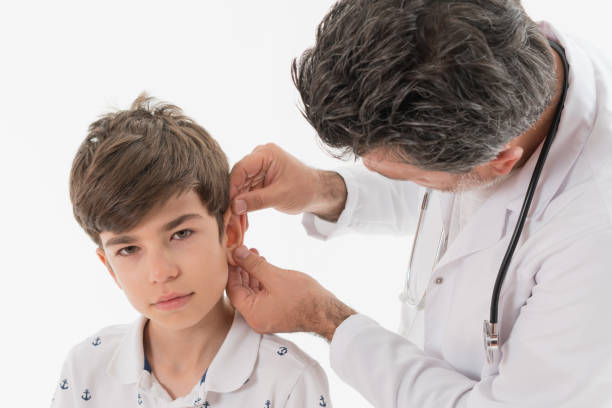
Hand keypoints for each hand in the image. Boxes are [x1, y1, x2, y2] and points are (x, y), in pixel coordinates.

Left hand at [226, 246, 355, 340]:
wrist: (327, 313)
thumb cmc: (304, 298)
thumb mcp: (275, 276)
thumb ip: (253, 264)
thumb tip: (237, 253)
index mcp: (252, 314)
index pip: (232, 290)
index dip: (231, 270)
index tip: (232, 254)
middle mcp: (256, 318)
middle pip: (241, 290)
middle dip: (242, 269)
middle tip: (242, 251)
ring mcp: (266, 315)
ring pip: (252, 291)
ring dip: (252, 272)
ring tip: (254, 253)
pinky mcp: (275, 311)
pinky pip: (262, 295)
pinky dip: (261, 280)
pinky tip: (264, 264)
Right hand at [229, 143, 346, 220]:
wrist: (317, 192)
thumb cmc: (304, 189)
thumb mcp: (280, 196)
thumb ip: (256, 200)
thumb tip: (234, 206)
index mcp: (266, 154)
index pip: (241, 168)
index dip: (231, 187)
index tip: (227, 204)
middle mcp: (259, 158)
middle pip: (238, 177)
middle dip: (232, 196)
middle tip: (226, 215)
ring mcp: (258, 168)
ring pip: (239, 185)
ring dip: (236, 202)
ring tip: (232, 219)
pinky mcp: (258, 179)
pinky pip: (245, 190)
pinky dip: (243, 203)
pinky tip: (239, 217)